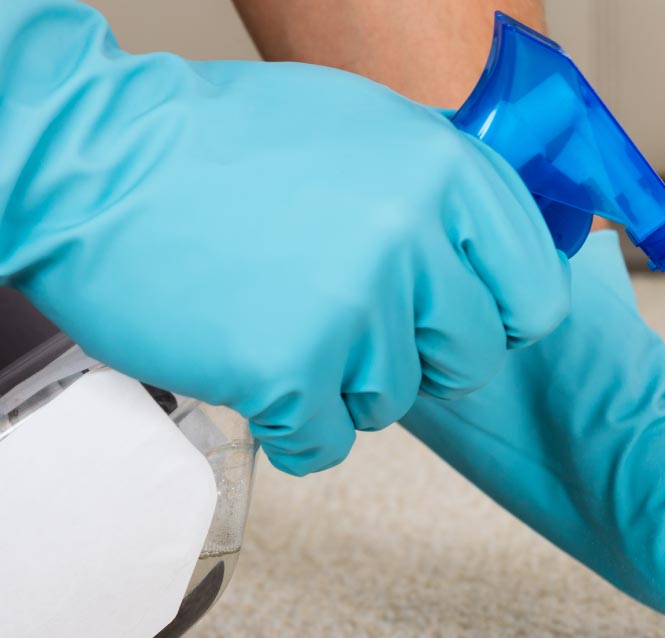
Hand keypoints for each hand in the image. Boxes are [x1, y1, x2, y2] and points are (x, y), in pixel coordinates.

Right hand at [0, 0, 568, 474]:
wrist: (91, 164)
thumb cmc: (223, 146)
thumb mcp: (367, 132)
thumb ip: (447, 196)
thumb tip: (505, 258)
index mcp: (448, 172)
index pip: (536, 294)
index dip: (496, 317)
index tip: (456, 316)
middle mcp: (415, 237)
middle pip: (469, 357)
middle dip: (414, 353)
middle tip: (349, 318)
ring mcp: (355, 306)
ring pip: (394, 401)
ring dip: (340, 382)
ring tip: (280, 317)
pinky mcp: (289, 368)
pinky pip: (326, 443)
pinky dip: (289, 424)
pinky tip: (253, 365)